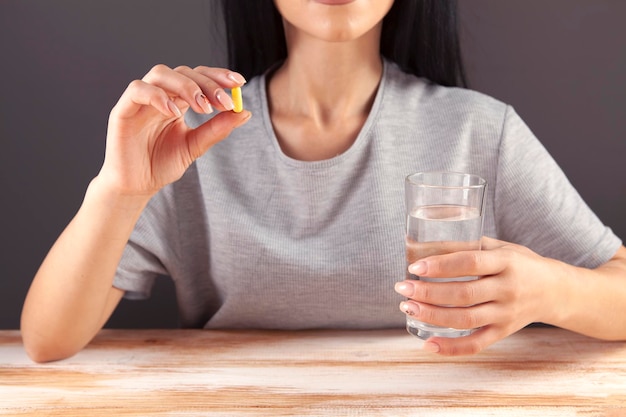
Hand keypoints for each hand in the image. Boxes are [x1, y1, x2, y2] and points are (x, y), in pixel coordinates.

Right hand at [98, 64, 250, 196]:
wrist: (136, 186)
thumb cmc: (161, 164)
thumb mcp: (195, 146)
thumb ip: (217, 129)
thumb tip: (244, 112)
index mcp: (177, 100)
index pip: (198, 77)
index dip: (218, 75)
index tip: (239, 82)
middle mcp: (160, 95)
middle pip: (183, 72)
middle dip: (207, 84)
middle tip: (224, 102)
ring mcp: (140, 100)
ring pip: (161, 74)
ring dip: (186, 86)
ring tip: (203, 108)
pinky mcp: (123, 110)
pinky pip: (138, 90)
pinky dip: (158, 96)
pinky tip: (175, 112)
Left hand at [395, 237, 561, 355]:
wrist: (555, 290)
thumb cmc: (520, 263)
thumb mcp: (499, 247)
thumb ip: (466, 245)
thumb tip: (422, 243)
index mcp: (506, 262)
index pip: (469, 263)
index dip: (440, 265)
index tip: (415, 266)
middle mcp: (508, 289)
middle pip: (463, 294)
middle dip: (428, 292)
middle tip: (402, 287)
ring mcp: (506, 314)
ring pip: (465, 319)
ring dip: (432, 315)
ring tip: (408, 307)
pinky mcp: (503, 332)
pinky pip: (476, 344)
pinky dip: (451, 348)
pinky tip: (428, 344)